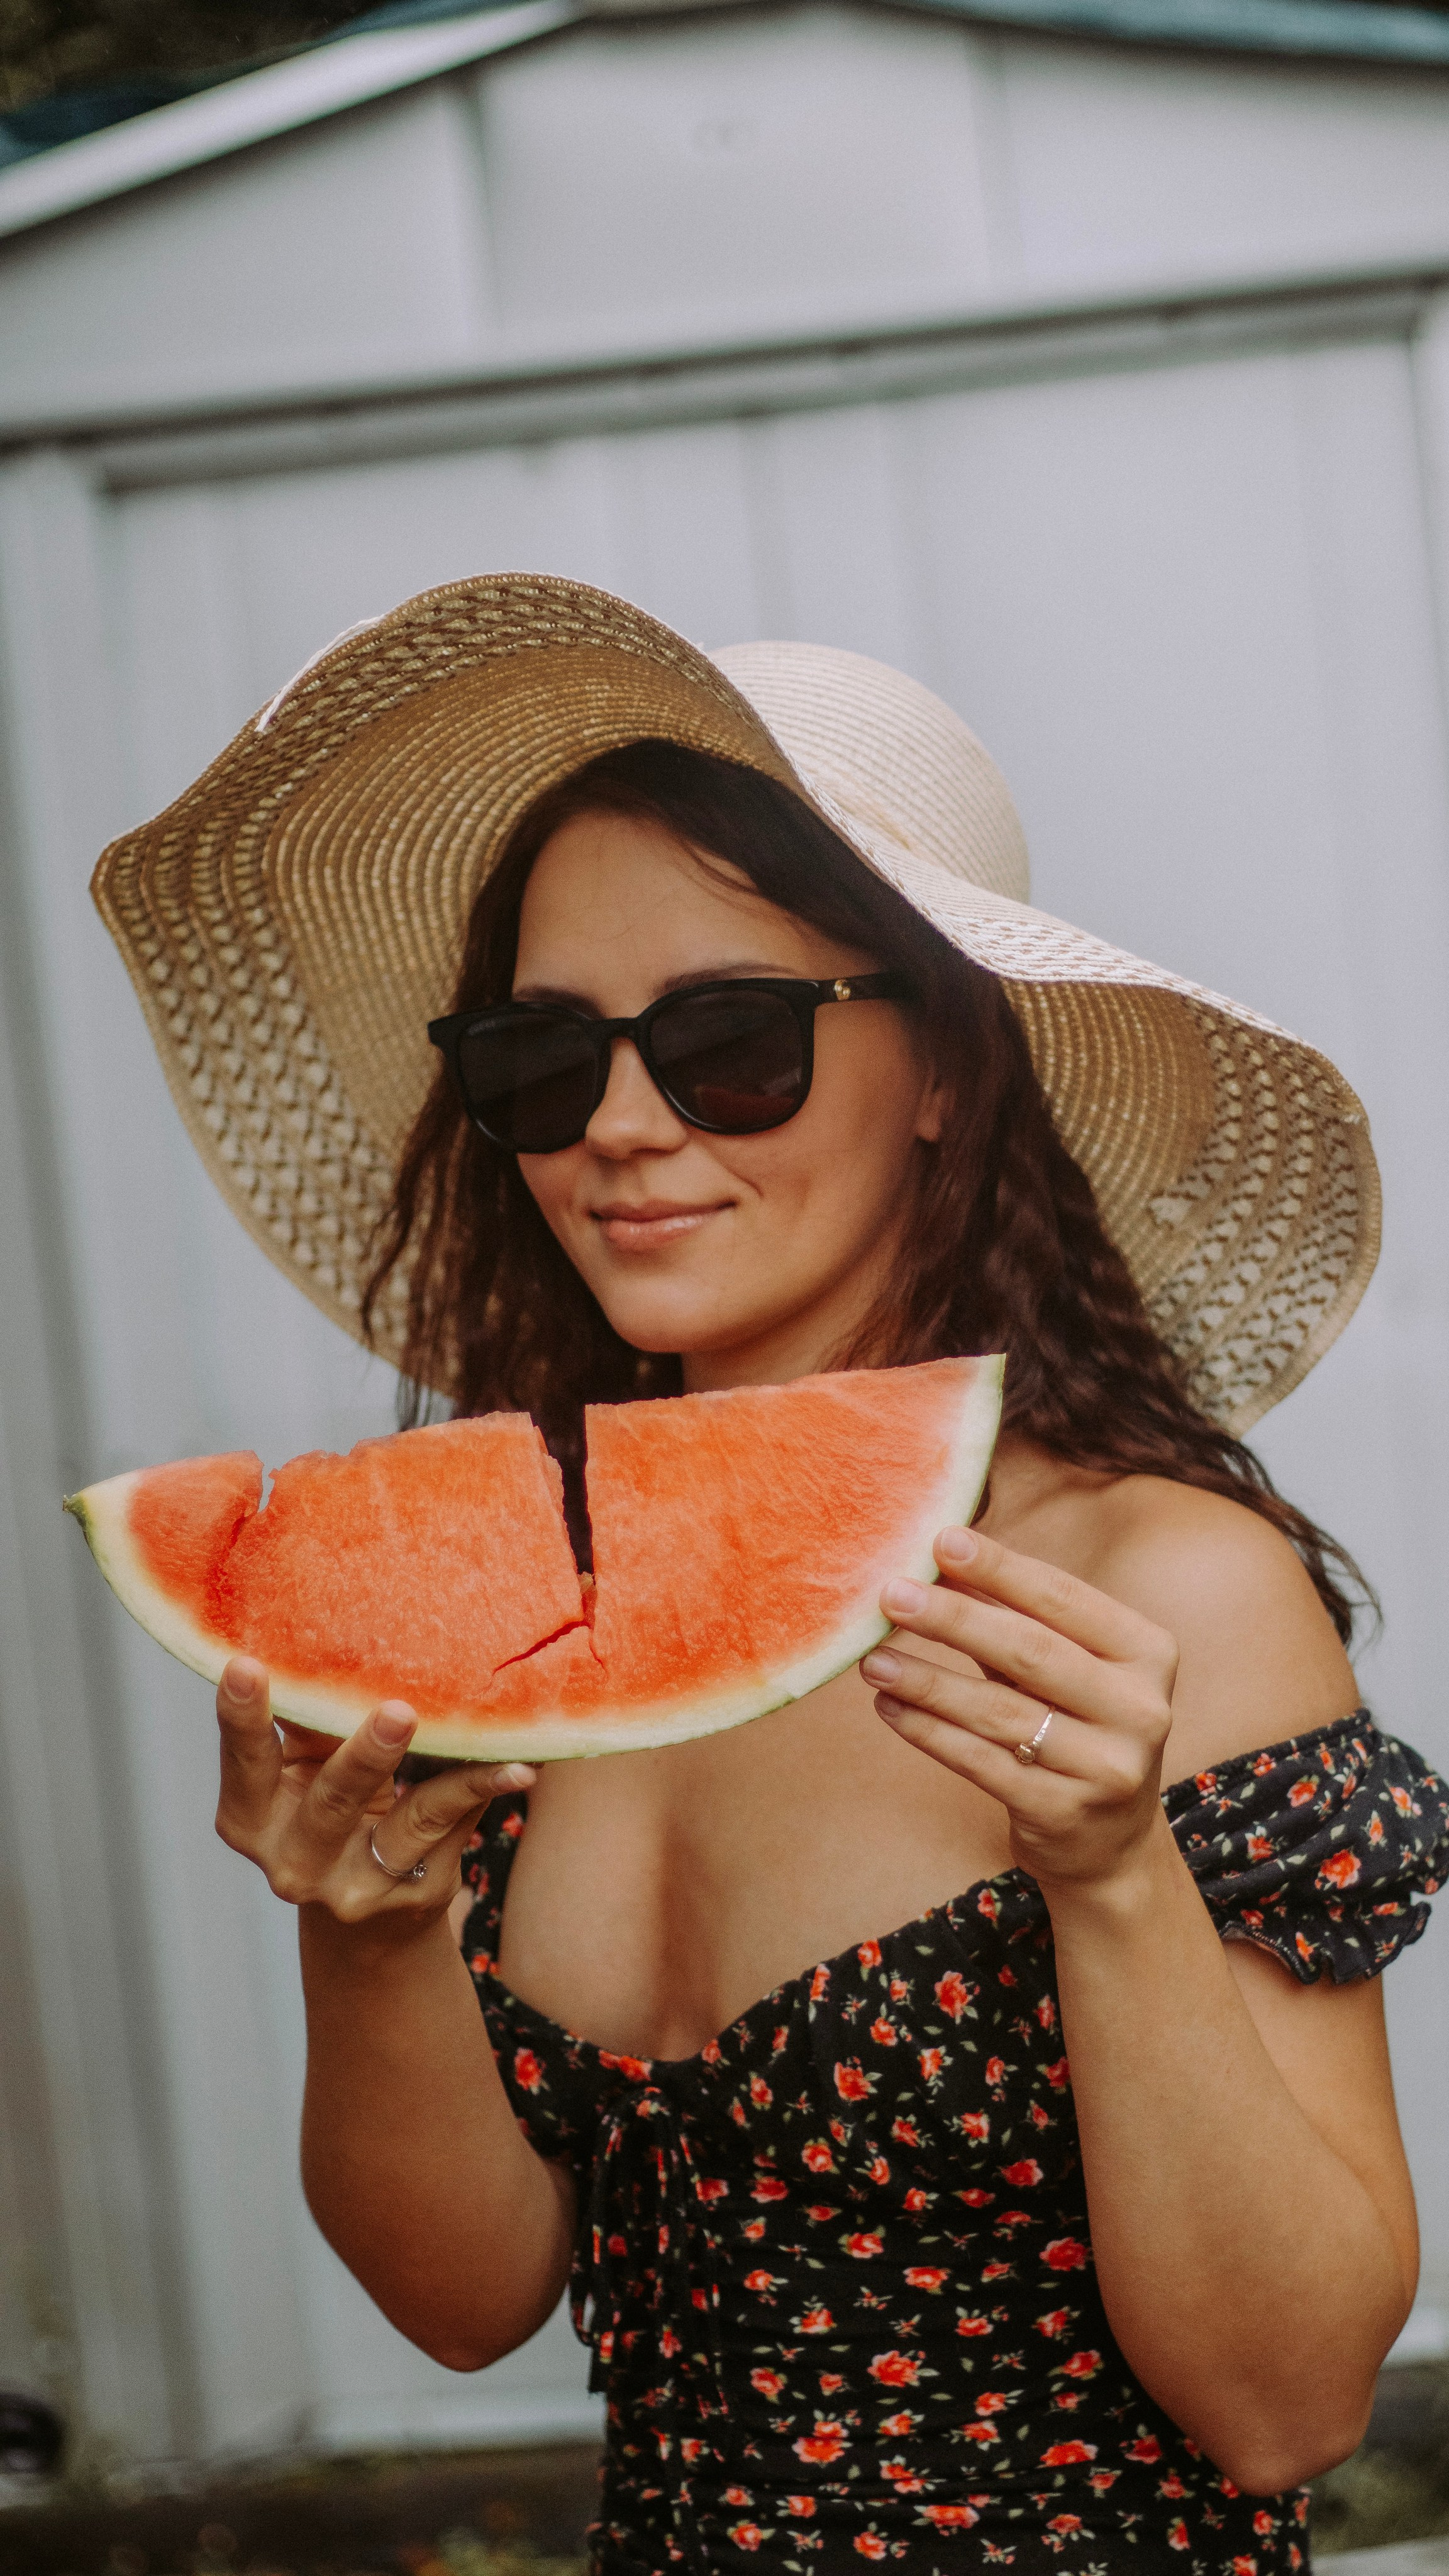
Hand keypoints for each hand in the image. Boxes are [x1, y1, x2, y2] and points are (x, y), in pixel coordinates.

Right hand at [214, 1656, 533, 1927]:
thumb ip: (318, 1723)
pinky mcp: (414, 1894)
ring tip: (483, 1745)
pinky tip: (519, 1769)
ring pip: (406, 1824)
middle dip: (363, 1758)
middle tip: (397, 1711)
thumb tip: (340, 1638)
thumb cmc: (330, 1807)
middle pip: (330, 1803)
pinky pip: (453, 1826)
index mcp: (250, 1820)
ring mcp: (357, 1889)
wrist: (367, 1917)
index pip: (244, 1763)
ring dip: (448, 1779)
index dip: (242, 1718)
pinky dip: (484, 1789)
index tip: (245, 1665)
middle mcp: (295, 1863)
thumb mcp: (309, 1769)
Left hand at [860, 1527, 1178, 1892]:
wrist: (1111, 1843)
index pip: (1065, 1599)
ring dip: (927, 1681)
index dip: (1001, 1569)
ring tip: (872, 1659)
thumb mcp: (1065, 1668)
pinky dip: (929, 1732)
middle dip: (954, 1619)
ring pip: (1000, 1713)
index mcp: (1147, 1653)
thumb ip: (1016, 1617)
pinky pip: (981, 1763)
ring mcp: (1107, 1766)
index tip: (941, 1541)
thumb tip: (942, 1559)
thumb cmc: (1077, 1727)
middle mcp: (1140, 1708)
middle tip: (892, 1594)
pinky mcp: (1064, 1813)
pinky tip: (889, 1708)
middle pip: (1032, 1652)